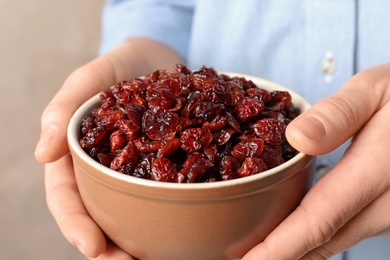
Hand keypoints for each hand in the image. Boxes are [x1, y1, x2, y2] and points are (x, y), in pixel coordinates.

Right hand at [35, 39, 180, 258]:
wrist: (156, 57)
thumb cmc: (116, 65)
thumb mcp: (87, 80)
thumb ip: (62, 110)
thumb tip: (41, 154)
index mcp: (78, 157)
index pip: (68, 198)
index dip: (76, 225)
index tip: (94, 248)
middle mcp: (105, 171)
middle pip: (98, 215)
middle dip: (109, 246)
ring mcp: (134, 171)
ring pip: (129, 212)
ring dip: (138, 239)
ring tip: (157, 258)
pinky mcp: (162, 165)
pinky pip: (164, 191)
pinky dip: (168, 212)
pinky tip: (186, 225)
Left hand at [243, 63, 389, 258]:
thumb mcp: (374, 91)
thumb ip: (338, 114)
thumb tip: (297, 138)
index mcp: (376, 171)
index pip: (317, 220)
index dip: (279, 248)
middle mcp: (387, 205)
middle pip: (323, 241)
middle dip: (281, 255)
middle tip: (241, 256)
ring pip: (335, 239)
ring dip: (297, 248)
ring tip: (260, 250)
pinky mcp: (388, 211)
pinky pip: (346, 229)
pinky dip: (315, 235)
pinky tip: (294, 231)